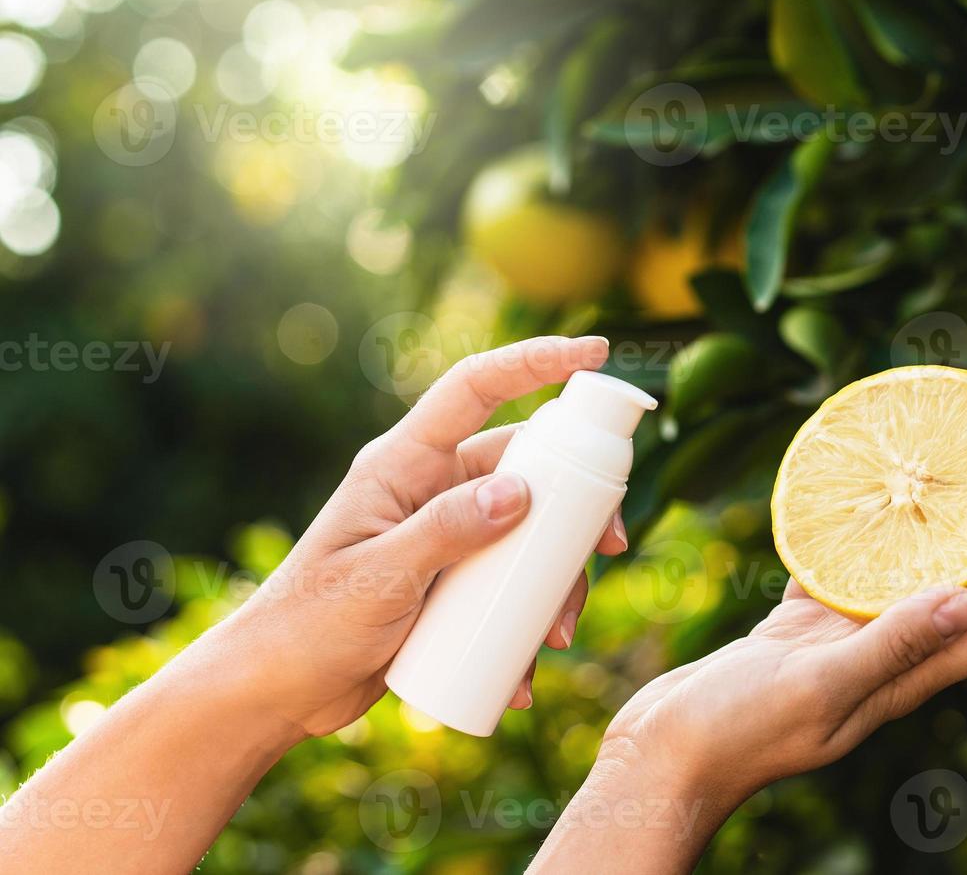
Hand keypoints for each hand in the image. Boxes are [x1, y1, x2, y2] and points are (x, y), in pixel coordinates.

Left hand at [204, 335, 625, 739]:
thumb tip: (521, 491)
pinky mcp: (455, 583)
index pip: (475, 388)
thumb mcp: (378, 577)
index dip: (535, 361)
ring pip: (531, 534)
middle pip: (528, 468)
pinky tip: (524, 672)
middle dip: (577, 507)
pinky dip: (529, 624)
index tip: (596, 352)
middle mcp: (432, 488)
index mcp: (403, 463)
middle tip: (611, 546)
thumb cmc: (307, 625)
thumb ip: (444, 530)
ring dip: (556, 581)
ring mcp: (447, 536)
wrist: (278, 692)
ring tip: (554, 637)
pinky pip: (513, 587)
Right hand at [600, 488, 966, 805]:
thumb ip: (890, 644)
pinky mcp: (803, 627)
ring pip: (914, 576)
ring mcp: (846, 640)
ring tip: (962, 476)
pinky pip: (847, 568)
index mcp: (908, 679)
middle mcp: (890, 656)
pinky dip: (861, 533)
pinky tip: (857, 496)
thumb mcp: (821, 685)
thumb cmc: (740, 733)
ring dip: (946, 531)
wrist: (667, 754)